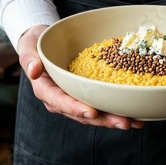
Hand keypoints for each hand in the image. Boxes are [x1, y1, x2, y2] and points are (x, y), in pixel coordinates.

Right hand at [17, 24, 143, 129]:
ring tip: (134, 122)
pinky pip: (101, 105)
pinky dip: (117, 110)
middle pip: (82, 114)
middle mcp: (60, 100)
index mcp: (45, 91)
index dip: (76, 108)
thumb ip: (29, 58)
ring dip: (114, 119)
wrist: (45, 42)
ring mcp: (74, 99)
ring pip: (95, 114)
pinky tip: (136, 115)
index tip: (92, 112)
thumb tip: (33, 71)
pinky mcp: (86, 95)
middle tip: (124, 122)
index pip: (60, 102)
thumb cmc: (36, 43)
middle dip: (103, 120)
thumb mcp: (29, 46)